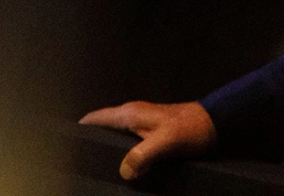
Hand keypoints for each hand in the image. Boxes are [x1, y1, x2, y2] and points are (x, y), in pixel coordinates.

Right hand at [78, 101, 216, 179]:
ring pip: (117, 135)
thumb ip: (142, 155)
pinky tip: (127, 165)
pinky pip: (130, 141)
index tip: (68, 143)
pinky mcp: (153, 130)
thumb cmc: (189, 129)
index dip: (80, 128)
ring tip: (100, 166)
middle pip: (104, 126)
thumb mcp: (165, 143)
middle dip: (92, 140)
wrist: (215, 123)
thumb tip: (124, 171)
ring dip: (109, 147)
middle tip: (83, 161)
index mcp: (130, 114)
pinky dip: (124, 151)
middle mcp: (133, 115)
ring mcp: (143, 122)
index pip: (96, 118)